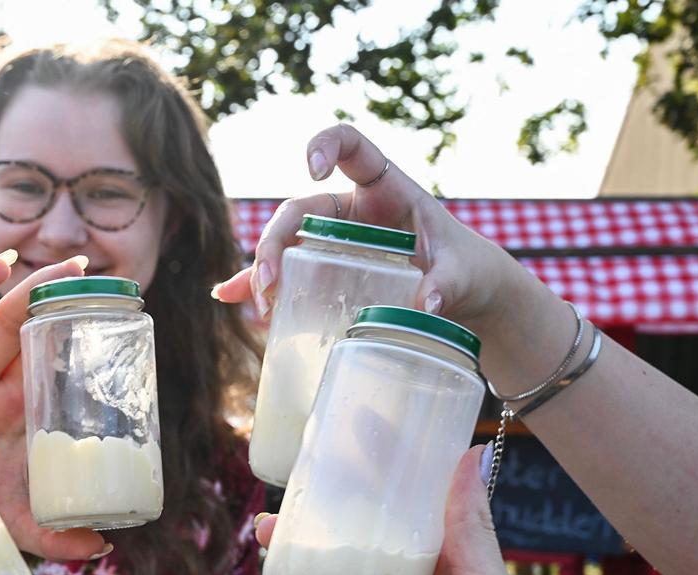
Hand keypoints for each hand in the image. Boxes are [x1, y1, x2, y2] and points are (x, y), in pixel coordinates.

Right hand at [0, 253, 105, 561]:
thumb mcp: (20, 525)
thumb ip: (59, 536)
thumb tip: (105, 546)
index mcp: (13, 410)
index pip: (46, 359)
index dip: (72, 330)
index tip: (109, 303)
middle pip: (19, 328)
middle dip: (49, 293)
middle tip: (85, 266)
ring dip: (10, 286)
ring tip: (37, 258)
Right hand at [212, 124, 530, 337]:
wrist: (461, 294)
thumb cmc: (464, 269)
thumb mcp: (461, 273)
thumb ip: (447, 283)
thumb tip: (428, 303)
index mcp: (384, 188)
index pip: (350, 145)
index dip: (325, 144)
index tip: (309, 167)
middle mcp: (350, 209)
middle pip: (298, 208)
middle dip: (276, 242)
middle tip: (270, 283)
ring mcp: (333, 240)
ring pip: (285, 243)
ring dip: (264, 270)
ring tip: (261, 306)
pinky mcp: (325, 270)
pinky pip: (286, 273)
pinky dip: (260, 286)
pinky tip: (234, 299)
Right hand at [262, 447, 593, 574]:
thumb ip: (467, 530)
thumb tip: (469, 453)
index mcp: (445, 572)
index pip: (402, 516)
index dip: (373, 484)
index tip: (343, 445)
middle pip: (352, 553)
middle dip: (317, 528)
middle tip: (282, 505)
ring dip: (297, 569)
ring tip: (270, 543)